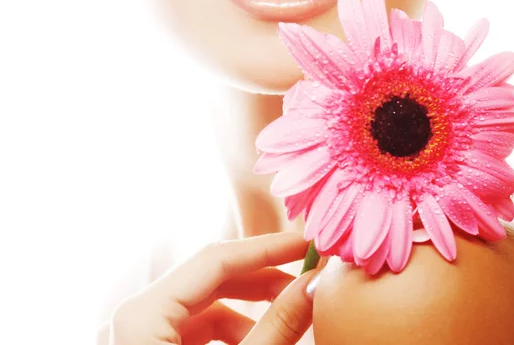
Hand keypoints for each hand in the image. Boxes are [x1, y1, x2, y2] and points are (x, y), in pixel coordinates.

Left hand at [107, 231, 318, 343]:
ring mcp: (134, 334)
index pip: (215, 258)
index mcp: (141, 314)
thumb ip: (276, 326)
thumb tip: (314, 284)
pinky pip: (189, 327)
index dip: (267, 248)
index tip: (306, 245)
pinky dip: (225, 332)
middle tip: (304, 280)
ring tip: (284, 323)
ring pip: (202, 304)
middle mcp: (130, 316)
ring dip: (247, 310)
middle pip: (209, 278)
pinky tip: (254, 341)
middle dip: (261, 280)